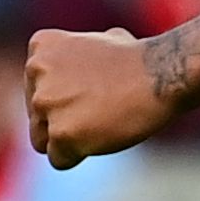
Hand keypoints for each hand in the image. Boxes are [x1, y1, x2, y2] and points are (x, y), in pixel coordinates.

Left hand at [24, 28, 176, 170]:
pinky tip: (104, 135)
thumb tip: (75, 71)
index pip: (35, 88)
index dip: (65, 94)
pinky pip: (59, 159)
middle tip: (102, 107)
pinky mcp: (61, 132)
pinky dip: (79, 154)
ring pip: (43, 140)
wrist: (164, 74)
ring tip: (102, 122)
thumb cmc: (140, 60)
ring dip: (69, 138)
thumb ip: (74, 57)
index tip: (93, 87)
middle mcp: (35, 71)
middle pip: (37, 115)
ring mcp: (45, 103)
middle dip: (65, 118)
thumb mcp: (100, 41)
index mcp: (41, 48)